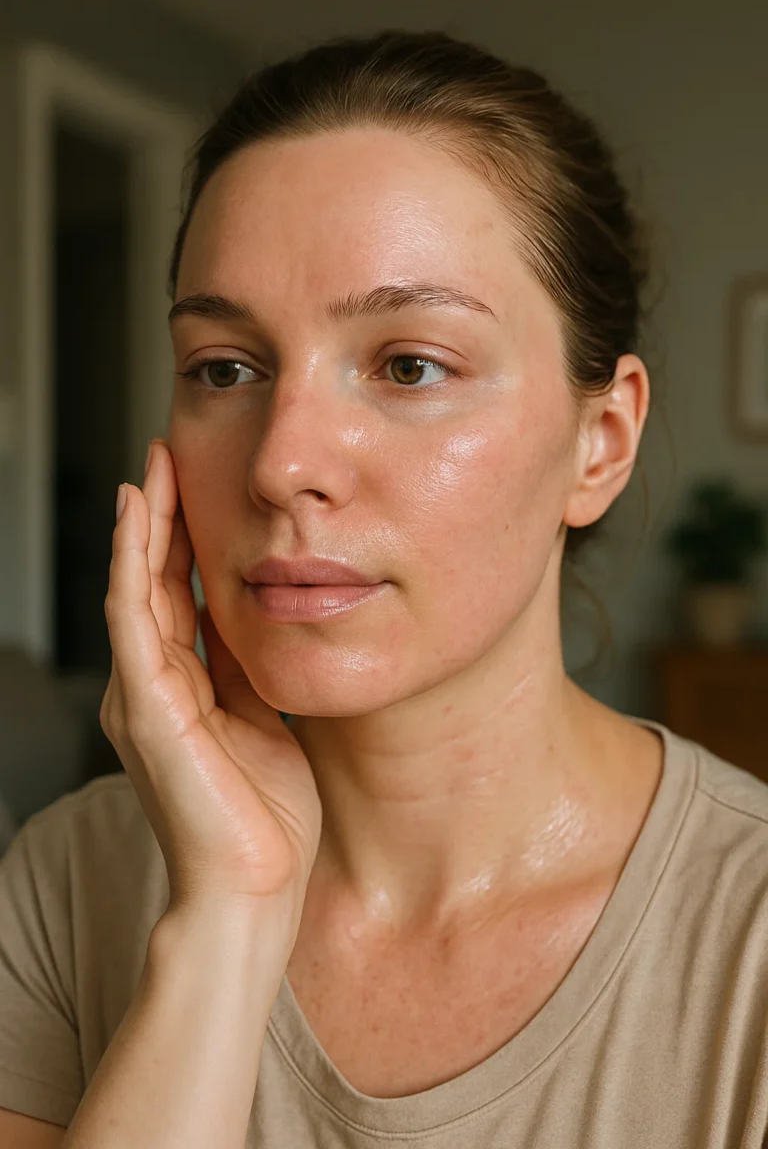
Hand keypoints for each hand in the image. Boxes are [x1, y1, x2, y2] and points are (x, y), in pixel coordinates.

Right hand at [100, 439, 321, 922]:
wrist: (256, 889)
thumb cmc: (266, 817)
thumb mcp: (266, 718)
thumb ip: (250, 668)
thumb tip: (263, 613)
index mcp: (182, 690)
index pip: (177, 597)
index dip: (185, 540)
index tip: (199, 485)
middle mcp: (151, 687)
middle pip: (152, 583)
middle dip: (161, 517)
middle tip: (168, 453)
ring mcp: (142, 697)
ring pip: (134, 590)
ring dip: (143, 525)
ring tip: (152, 467)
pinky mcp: (145, 709)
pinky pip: (134, 620)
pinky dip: (133, 564)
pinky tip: (138, 518)